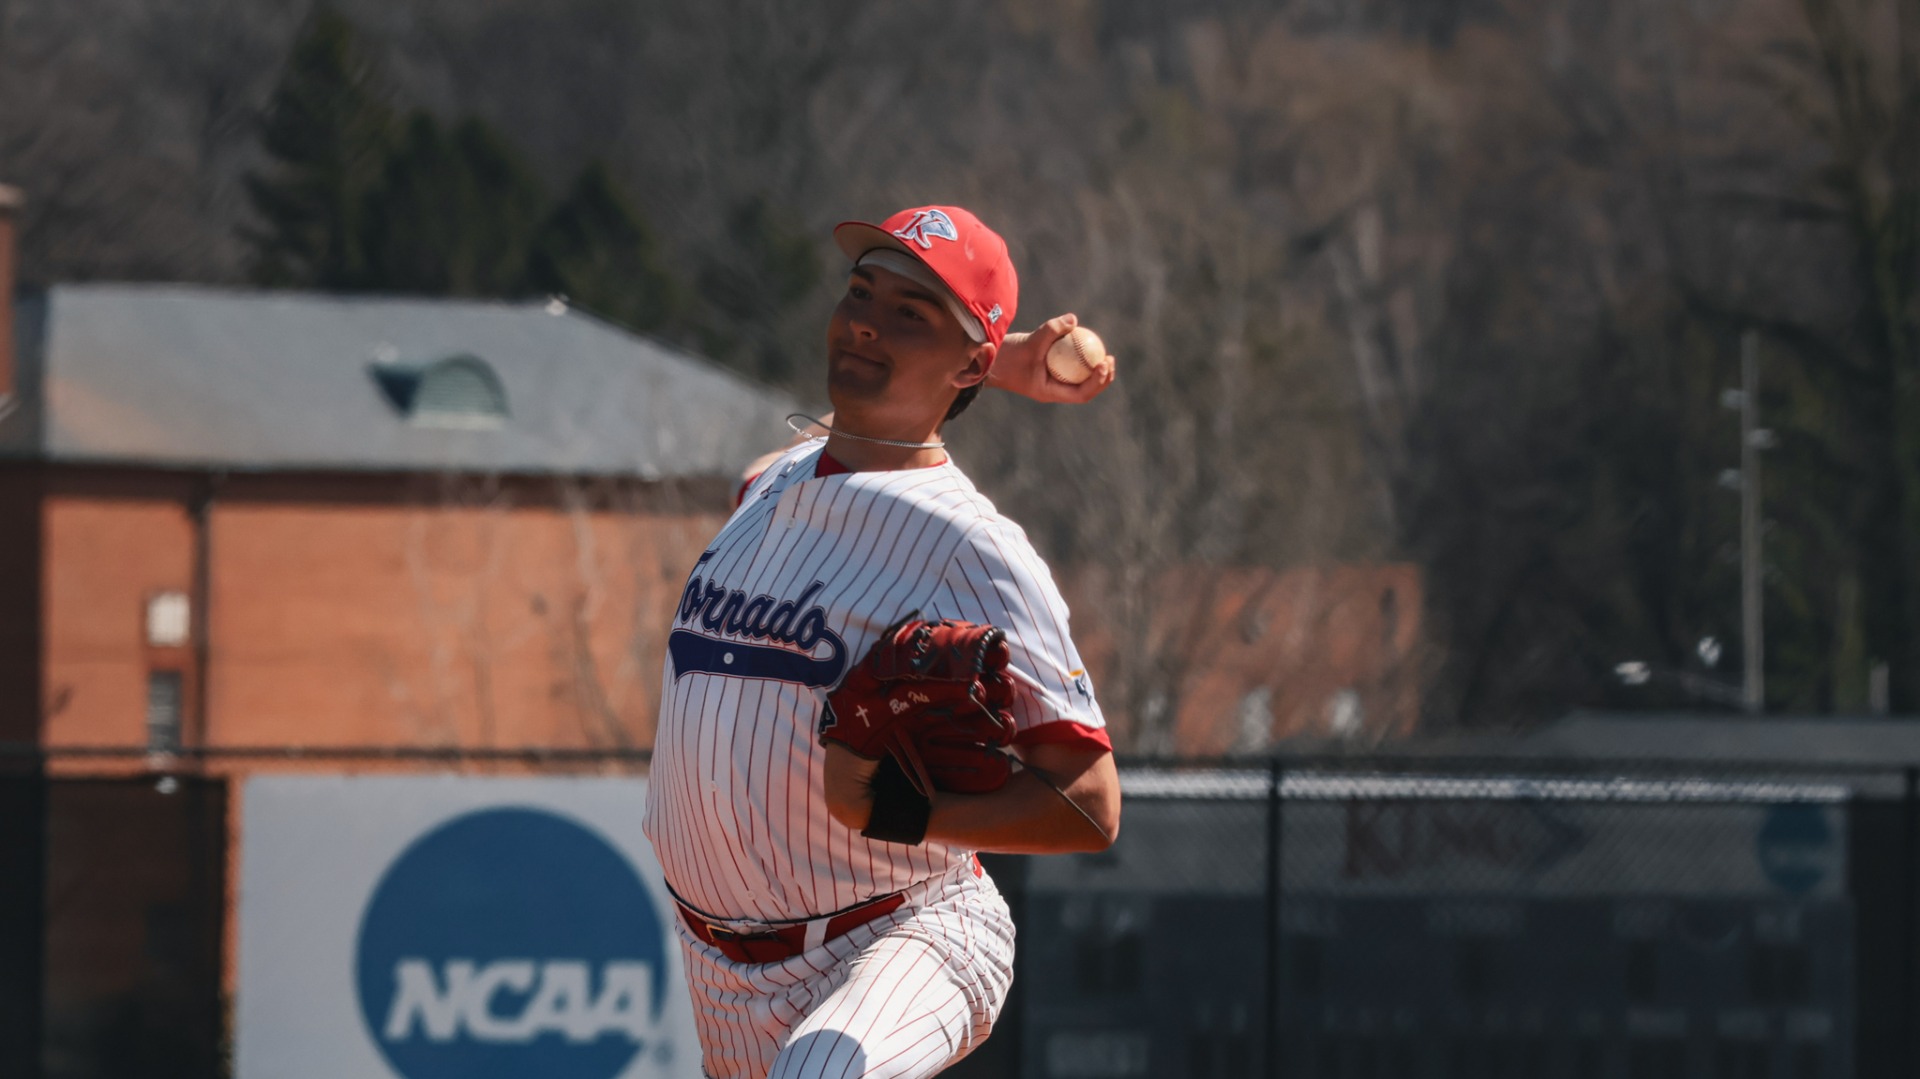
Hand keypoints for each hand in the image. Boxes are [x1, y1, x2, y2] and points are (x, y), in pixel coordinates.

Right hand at [988, 315, 1116, 403]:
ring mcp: (1051, 380)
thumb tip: (1073, 320)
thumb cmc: (1006, 356)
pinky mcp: (1049, 369)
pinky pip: (1069, 365)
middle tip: (1110, 359)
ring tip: (1104, 354)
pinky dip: (1079, 357)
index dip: (1097, 381)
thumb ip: (1051, 331)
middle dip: (1102, 377)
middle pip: (1085, 389)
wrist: (987, 359)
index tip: (1104, 363)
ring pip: (1079, 379)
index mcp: (1049, 392)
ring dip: (1094, 369)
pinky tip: (1085, 343)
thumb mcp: (1029, 342)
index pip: (1080, 394)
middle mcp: (1053, 389)